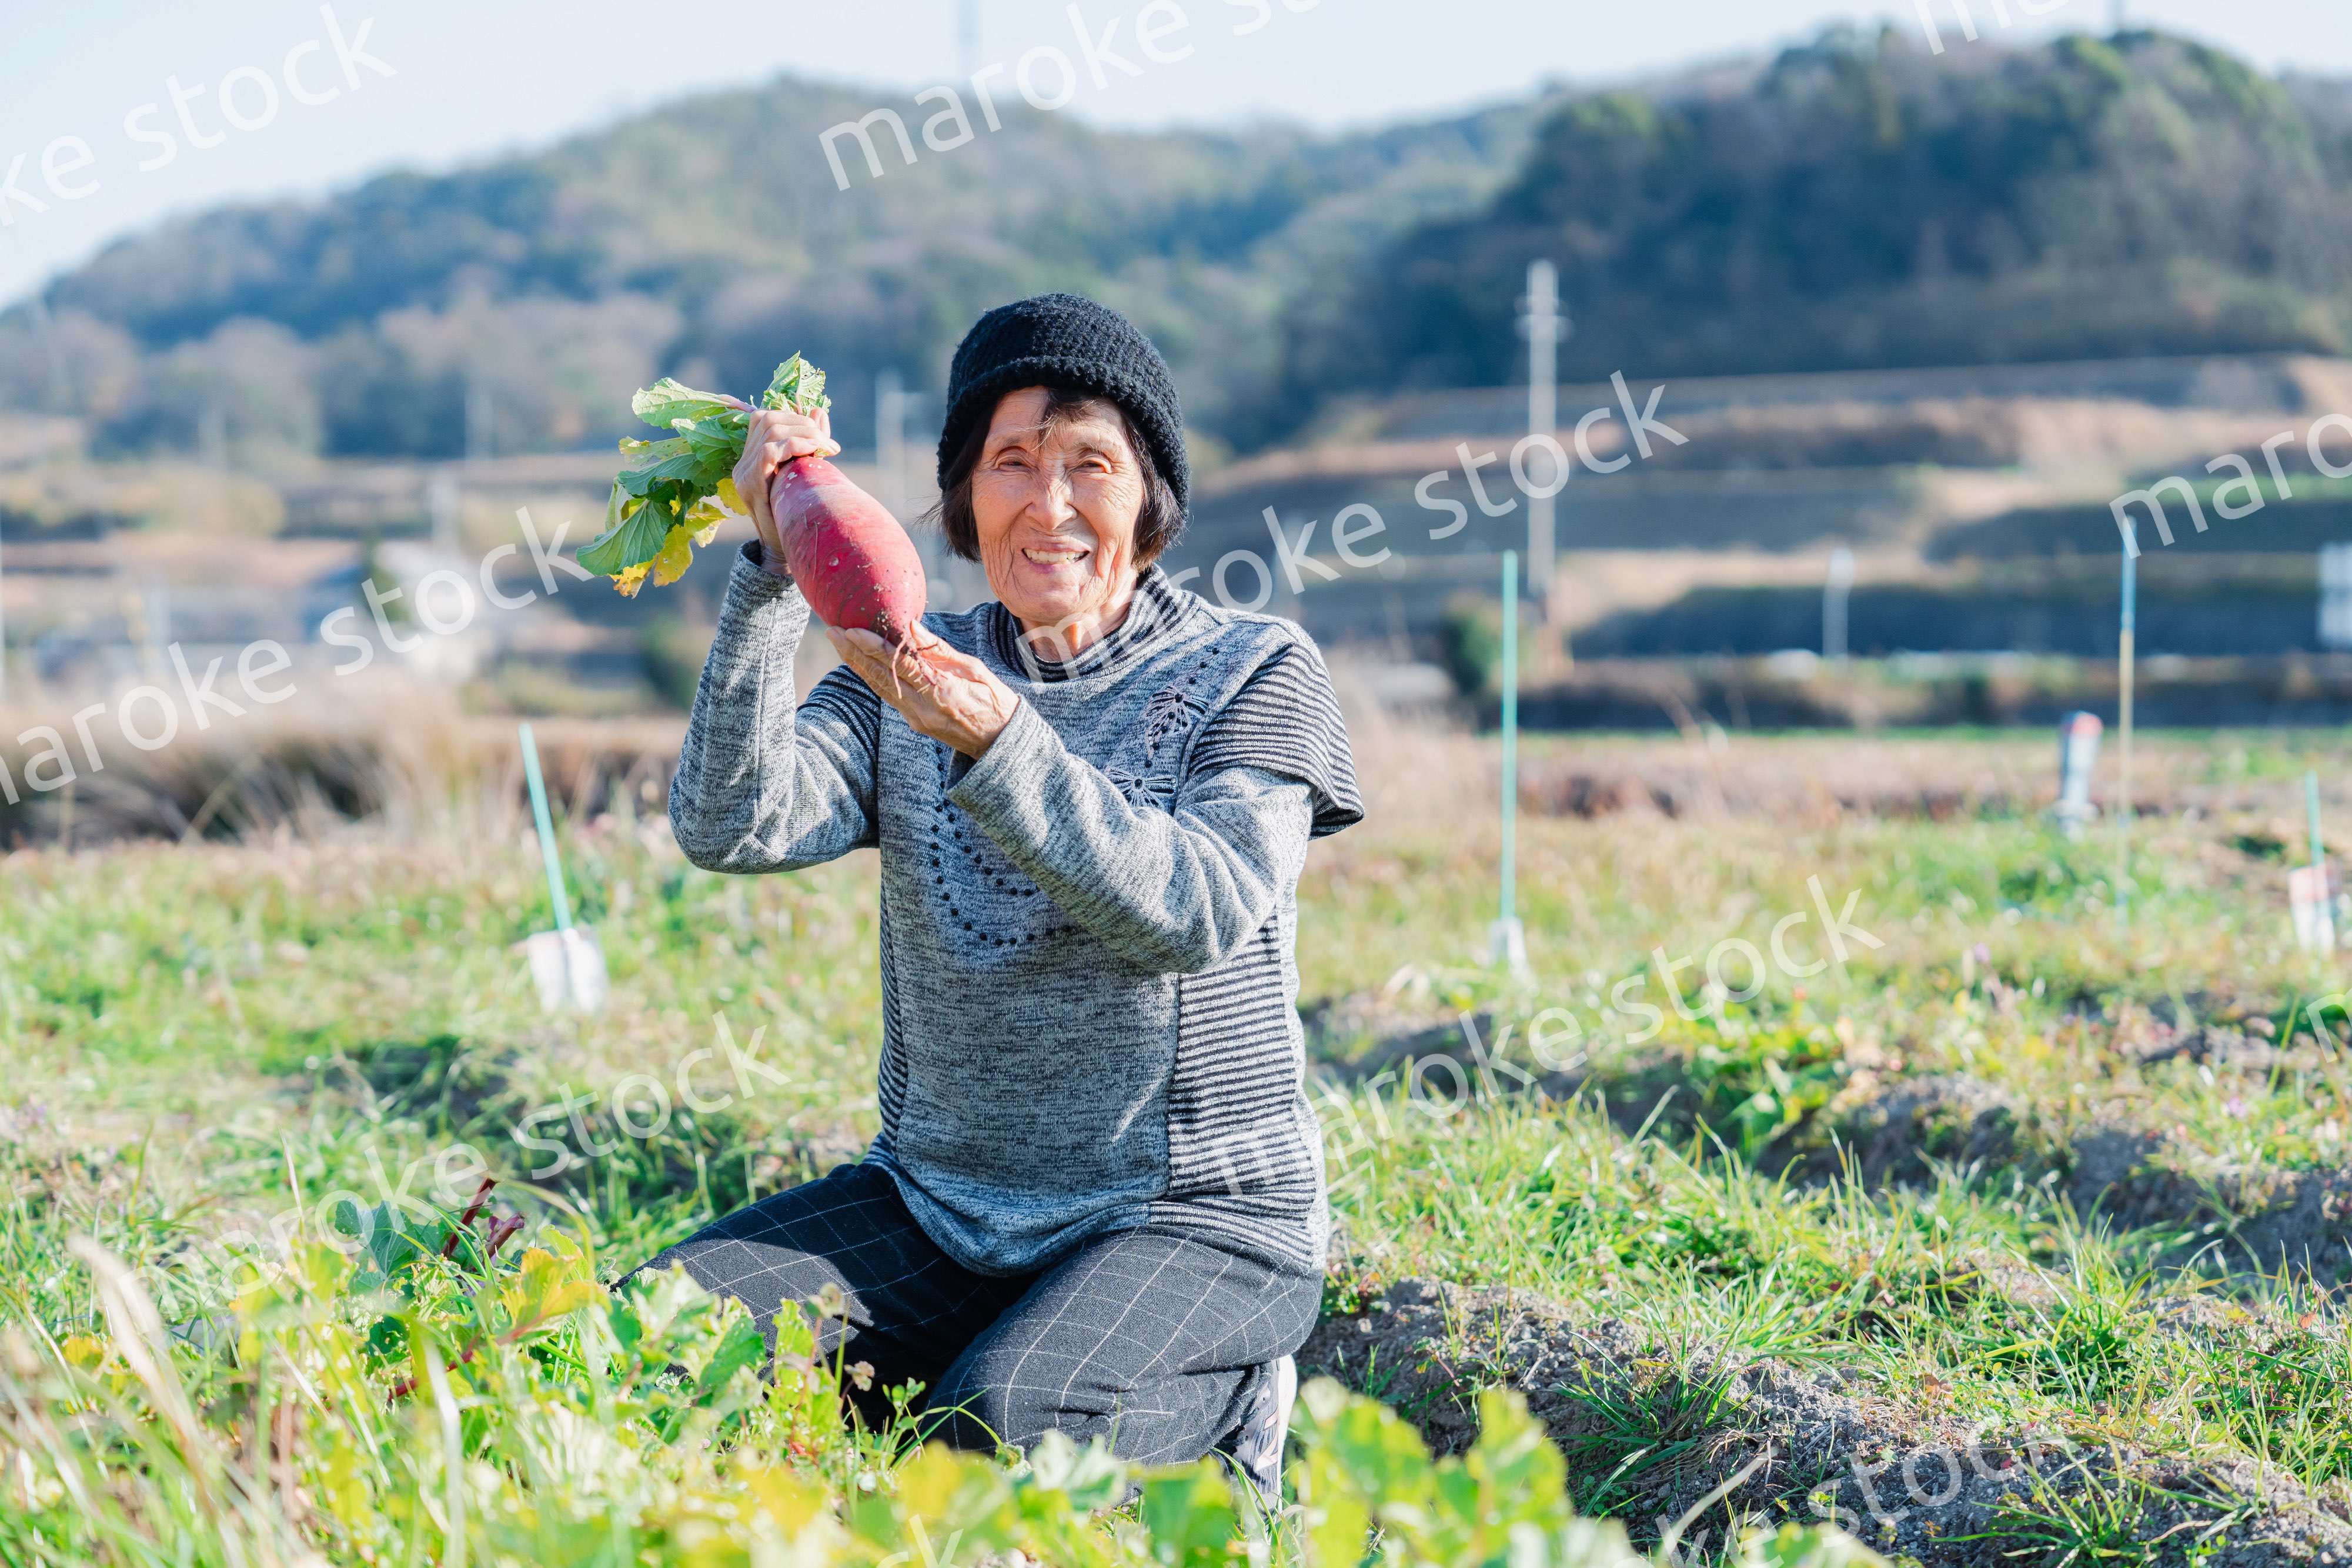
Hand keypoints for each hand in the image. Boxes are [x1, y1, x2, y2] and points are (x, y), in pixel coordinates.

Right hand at [731, 404, 839, 571]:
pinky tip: (817, 453)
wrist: (785, 553)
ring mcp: (743, 473)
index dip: (792, 414)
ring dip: (804, 432)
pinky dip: (796, 445)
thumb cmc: (797, 516)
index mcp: (751, 459)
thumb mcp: (805, 473)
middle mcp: (743, 464)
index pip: (763, 418)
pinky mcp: (750, 484)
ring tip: (826, 446)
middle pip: (767, 418)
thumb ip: (810, 442)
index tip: (821, 426)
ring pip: (770, 429)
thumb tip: (819, 409)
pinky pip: (769, 450)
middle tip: (827, 441)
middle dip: (802, 422)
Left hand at [826, 624, 1017, 758]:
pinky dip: (871, 677)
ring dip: (857, 665)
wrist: (1000, 743)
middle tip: (832, 631)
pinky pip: (888, 696)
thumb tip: (911, 625)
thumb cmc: (994, 701)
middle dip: (854, 653)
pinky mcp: (914, 723)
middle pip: (880, 677)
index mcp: (942, 691)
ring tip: (839, 643)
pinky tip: (860, 663)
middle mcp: (923, 708)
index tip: (853, 629)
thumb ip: (938, 649)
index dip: (874, 646)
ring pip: (879, 688)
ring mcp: (916, 718)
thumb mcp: (974, 669)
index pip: (900, 664)